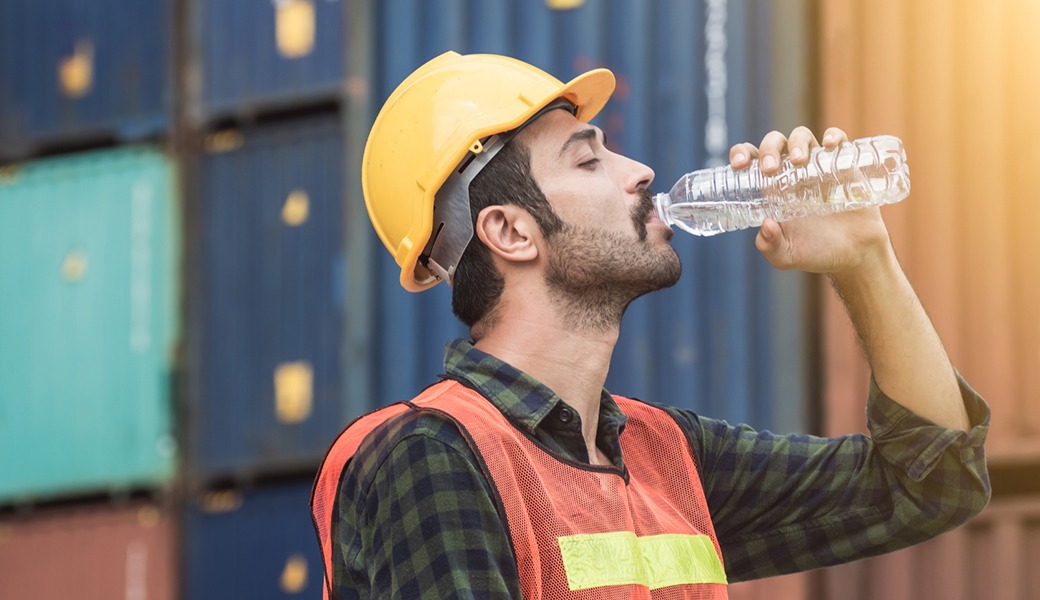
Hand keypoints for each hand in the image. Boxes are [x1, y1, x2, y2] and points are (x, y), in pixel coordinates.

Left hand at [729, 126, 892, 275]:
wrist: (855, 254)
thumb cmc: (817, 253)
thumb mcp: (786, 256)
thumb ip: (770, 246)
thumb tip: (766, 224)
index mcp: (772, 189)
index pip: (751, 161)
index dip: (742, 154)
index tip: (739, 164)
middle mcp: (792, 173)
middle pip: (775, 143)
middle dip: (768, 149)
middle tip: (770, 168)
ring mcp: (818, 167)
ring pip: (802, 136)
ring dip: (797, 142)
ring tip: (799, 160)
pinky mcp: (844, 165)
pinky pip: (838, 140)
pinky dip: (834, 136)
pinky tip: (829, 145)